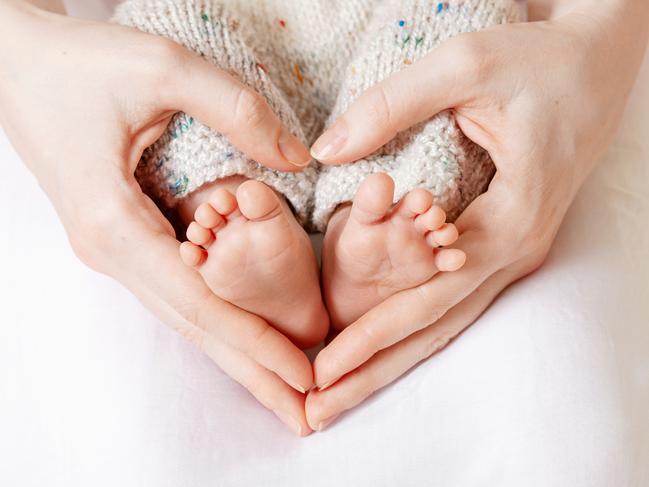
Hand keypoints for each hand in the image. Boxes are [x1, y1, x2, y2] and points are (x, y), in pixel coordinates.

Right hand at [0, 2, 313, 434]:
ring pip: (186, 315)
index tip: (305, 377)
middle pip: (194, 327)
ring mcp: (115, 250)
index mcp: (113, 224)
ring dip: (238, 354)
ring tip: (286, 390)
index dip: (253, 343)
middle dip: (252, 373)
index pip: (198, 302)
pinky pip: (177, 290)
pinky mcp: (125, 238)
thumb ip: (236, 111)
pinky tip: (246, 336)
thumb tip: (297, 159)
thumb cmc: (79, 64)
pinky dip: (218, 319)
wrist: (19, 63)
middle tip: (306, 416)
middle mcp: (112, 252)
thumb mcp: (161, 68)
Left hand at [305, 1, 648, 429]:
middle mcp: (514, 251)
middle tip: (317, 413)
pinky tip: (381, 349)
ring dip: (391, 361)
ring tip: (339, 397)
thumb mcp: (465, 65)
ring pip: (445, 322)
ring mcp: (513, 252)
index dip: (371, 336)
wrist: (597, 64)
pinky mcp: (502, 242)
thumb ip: (390, 107)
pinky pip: (454, 299)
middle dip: (374, 373)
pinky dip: (413, 329)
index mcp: (510, 220)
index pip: (428, 297)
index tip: (320, 370)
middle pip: (435, 329)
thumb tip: (325, 150)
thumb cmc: (542, 62)